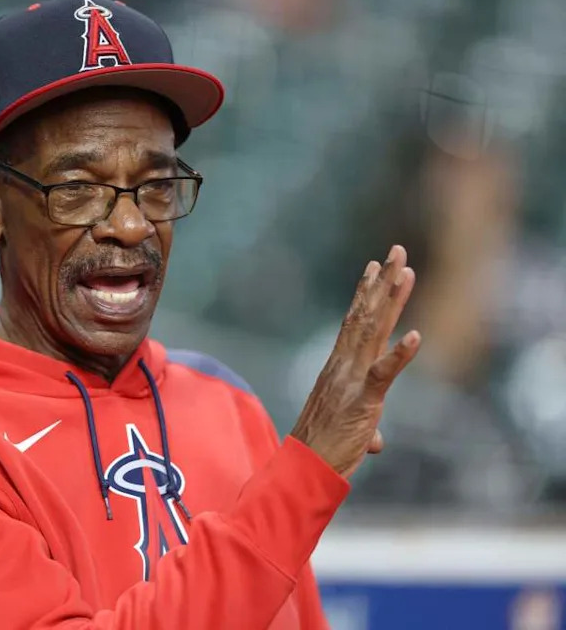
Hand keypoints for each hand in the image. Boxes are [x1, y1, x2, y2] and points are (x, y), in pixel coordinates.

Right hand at [290, 245, 420, 477]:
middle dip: (382, 281)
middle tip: (396, 250)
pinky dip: (401, 354)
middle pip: (365, 315)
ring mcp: (351, 380)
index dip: (366, 293)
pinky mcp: (362, 401)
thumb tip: (375, 442)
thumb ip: (364, 429)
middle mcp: (342, 366)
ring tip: (405, 271)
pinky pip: (384, 373)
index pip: (354, 323)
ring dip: (391, 300)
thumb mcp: (348, 433)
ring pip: (374, 331)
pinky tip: (416, 336)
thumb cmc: (322, 452)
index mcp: (337, 368)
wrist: (303, 470)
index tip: (375, 266)